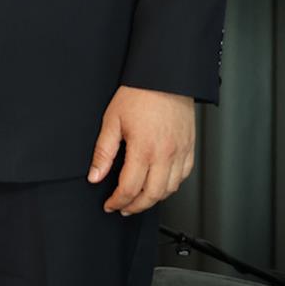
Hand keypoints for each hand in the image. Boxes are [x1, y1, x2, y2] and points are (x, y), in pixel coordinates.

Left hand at [88, 85, 195, 214]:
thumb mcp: (112, 120)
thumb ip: (103, 152)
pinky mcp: (189, 148)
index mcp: (143, 149)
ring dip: (153, 199)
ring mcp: (180, 152)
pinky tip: (159, 184)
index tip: (110, 204)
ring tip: (139, 198)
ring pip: (170, 189)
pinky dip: (171, 186)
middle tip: (123, 207)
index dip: (117, 201)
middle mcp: (165, 154)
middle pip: (152, 195)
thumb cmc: (138, 94)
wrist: (164, 77)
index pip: (130, 188)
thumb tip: (95, 176)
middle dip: (135, 206)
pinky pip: (183, 176)